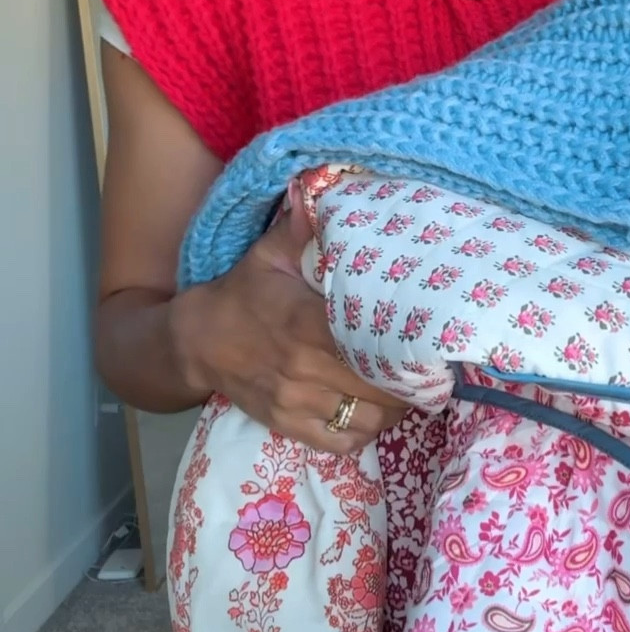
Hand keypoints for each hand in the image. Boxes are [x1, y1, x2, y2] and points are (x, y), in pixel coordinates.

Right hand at [170, 198, 405, 453]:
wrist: (196, 342)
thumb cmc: (243, 293)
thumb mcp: (269, 252)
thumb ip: (305, 228)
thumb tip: (335, 189)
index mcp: (306, 323)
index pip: (374, 343)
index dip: (409, 347)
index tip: (431, 340)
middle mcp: (305, 368)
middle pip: (381, 389)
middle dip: (411, 381)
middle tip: (429, 366)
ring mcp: (297, 402)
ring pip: (369, 420)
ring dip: (395, 408)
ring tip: (406, 389)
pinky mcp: (288, 426)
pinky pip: (342, 442)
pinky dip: (366, 431)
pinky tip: (373, 411)